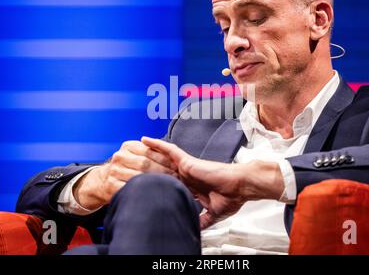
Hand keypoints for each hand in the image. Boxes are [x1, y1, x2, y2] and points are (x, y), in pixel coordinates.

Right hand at [73, 141, 176, 209]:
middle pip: (145, 164)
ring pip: (139, 176)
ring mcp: (114, 170)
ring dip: (155, 181)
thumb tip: (174, 154)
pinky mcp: (111, 185)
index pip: (150, 151)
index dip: (165, 159)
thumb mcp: (136, 154)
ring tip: (168, 185)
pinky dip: (143, 191)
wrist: (104, 180)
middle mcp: (120, 156)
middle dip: (163, 171)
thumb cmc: (128, 167)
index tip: (177, 166)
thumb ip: (151, 151)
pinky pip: (129, 188)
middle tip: (176, 177)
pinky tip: (153, 193)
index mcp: (128, 146)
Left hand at [141, 137, 283, 228]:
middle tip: (128, 171)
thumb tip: (195, 228)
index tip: (143, 190)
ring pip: (161, 160)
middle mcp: (187, 177)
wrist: (240, 187)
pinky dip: (157, 144)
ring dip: (147, 156)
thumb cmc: (232, 197)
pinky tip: (145, 140)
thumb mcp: (214, 213)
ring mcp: (186, 168)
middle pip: (162, 173)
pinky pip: (169, 150)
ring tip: (130, 152)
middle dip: (146, 172)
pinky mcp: (187, 161)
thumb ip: (203, 220)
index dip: (157, 188)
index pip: (170, 187)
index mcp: (192, 188)